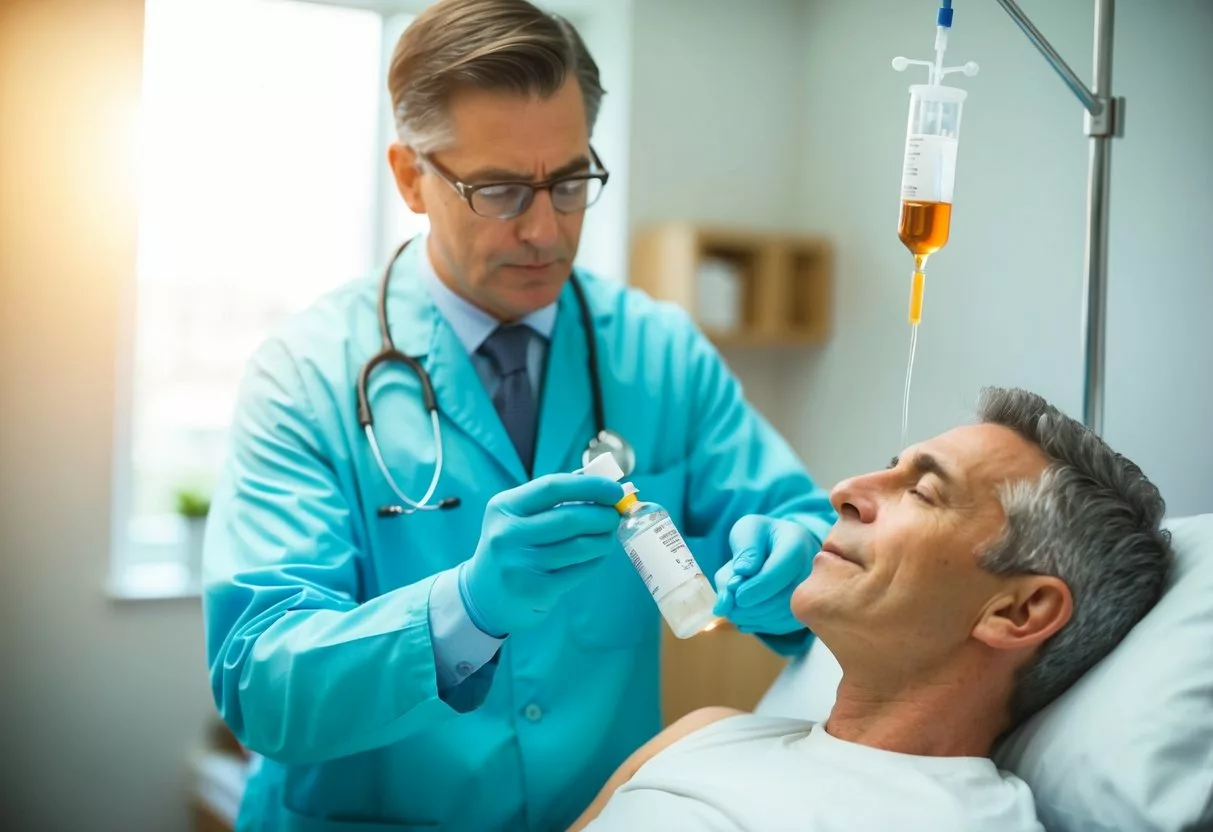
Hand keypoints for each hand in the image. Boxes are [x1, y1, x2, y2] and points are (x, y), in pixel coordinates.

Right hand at [460, 473, 624, 636]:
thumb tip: (602, 479)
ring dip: (603, 540)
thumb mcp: (520, 515)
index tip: (615, 490)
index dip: (590, 486)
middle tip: (615, 515)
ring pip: (579, 547)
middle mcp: (507, 534)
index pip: (552, 486)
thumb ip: (556, 496)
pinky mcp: (534, 591)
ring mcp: (519, 565)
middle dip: (603, 515)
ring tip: (608, 536)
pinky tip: (596, 556)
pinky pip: (578, 571)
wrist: (486, 595)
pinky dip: (595, 560)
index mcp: (504, 507)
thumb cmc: (514, 545)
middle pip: (569, 519)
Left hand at [712, 515, 816, 634]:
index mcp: (796, 541)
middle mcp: (812, 566)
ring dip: (757, 618)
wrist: (779, 545)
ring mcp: (814, 588)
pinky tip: (745, 619)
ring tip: (734, 613)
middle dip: (755, 607)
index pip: (782, 569)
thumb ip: (740, 556)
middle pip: (788, 596)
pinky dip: (763, 625)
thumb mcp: (746, 532)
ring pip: (789, 614)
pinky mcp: (807, 606)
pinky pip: (788, 623)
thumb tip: (733, 588)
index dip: (758, 587)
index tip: (737, 596)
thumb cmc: (759, 537)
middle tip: (731, 610)